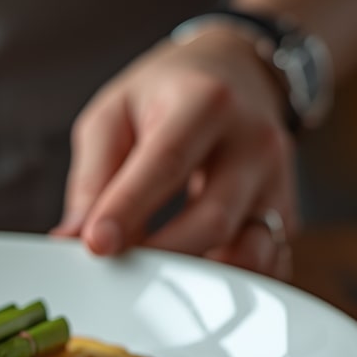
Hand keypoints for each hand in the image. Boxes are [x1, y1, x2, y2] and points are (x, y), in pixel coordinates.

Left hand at [53, 28, 297, 278]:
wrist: (234, 71)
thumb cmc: (163, 95)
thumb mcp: (113, 116)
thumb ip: (92, 178)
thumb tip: (72, 239)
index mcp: (205, 102)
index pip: (167, 163)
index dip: (129, 209)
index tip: (96, 245)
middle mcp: (253, 141)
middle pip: (212, 218)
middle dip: (160, 256)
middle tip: (114, 274)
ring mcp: (277, 181)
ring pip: (249, 251)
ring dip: (197, 281)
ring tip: (151, 283)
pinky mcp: (284, 213)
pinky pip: (266, 263)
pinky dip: (228, 286)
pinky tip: (191, 286)